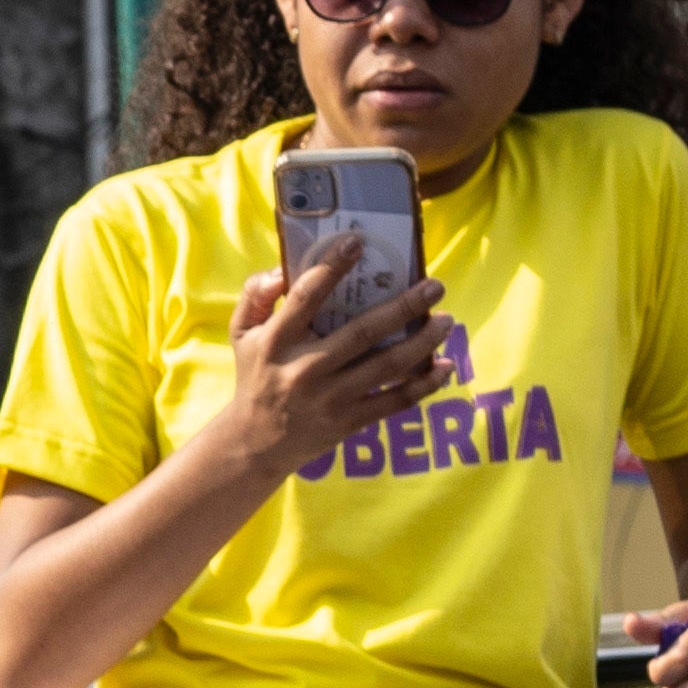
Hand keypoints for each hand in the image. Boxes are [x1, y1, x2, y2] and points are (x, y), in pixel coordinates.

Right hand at [202, 240, 450, 475]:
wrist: (254, 444)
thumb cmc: (254, 378)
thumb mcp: (240, 334)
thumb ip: (255, 295)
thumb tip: (282, 270)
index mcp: (277, 341)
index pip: (306, 297)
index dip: (331, 268)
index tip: (358, 243)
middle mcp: (305, 369)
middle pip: (362, 333)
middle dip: (403, 307)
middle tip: (435, 286)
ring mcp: (330, 398)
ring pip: (386, 367)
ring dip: (422, 343)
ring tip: (447, 320)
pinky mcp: (348, 422)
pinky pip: (393, 402)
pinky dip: (423, 386)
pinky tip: (445, 368)